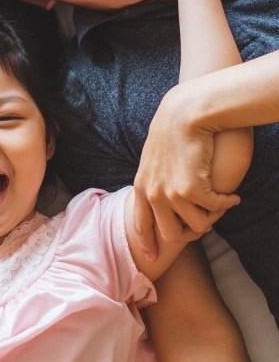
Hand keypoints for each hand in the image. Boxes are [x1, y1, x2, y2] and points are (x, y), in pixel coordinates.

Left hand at [133, 86, 240, 260]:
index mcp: (141, 186)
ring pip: (197, 226)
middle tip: (206, 221)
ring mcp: (171, 194)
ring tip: (221, 203)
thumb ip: (154, 179)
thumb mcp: (153, 158)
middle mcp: (152, 194)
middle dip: (190, 232)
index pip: (141, 225)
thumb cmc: (172, 132)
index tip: (152, 260)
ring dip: (212, 217)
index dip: (148, 244)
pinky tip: (233, 196)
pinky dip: (227, 203)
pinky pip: (215, 209)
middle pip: (171, 234)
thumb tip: (159, 198)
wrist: (185, 114)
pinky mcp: (192, 190)